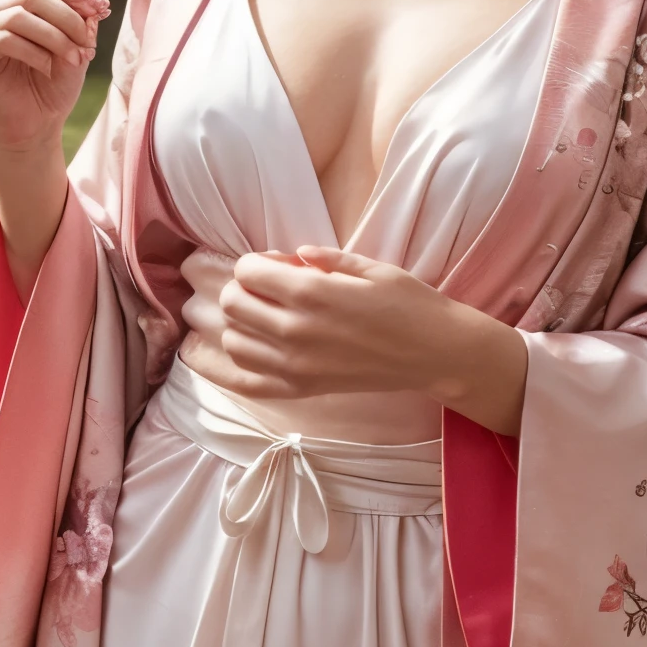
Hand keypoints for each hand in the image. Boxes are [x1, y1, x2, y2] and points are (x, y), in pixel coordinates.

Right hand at [0, 0, 110, 152]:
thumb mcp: (77, 47)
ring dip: (55, 36)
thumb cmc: (55, 85)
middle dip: (67, 17)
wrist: (35, 125)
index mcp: (21, 3)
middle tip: (87, 42)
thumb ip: (83, 21)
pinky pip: (5, 38)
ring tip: (74, 58)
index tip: (93, 2)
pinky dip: (33, 52)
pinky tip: (47, 67)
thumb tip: (95, 0)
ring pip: (19, 14)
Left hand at [217, 245, 529, 435]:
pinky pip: (247, 384)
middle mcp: (295, 331)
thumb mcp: (368, 265)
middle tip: (263, 288)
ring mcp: (296, 366)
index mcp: (311, 292)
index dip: (253, 263)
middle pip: (232, 305)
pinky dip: (223, 369)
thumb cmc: (407, 302)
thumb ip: (324, 257)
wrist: (434, 352)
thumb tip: (293, 256)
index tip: (272, 264)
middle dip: (240, 289)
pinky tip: (213, 354)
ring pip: (232, 342)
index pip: (247, 272)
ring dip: (234, 324)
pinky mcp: (302, 390)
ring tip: (253, 316)